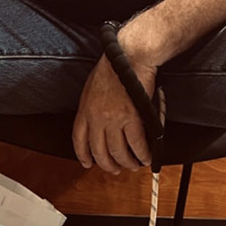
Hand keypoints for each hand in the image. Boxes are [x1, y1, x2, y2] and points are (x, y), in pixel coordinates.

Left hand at [72, 51, 157, 173]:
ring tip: (133, 164)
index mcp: (85, 110)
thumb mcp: (92, 88)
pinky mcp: (132, 119)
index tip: (87, 163)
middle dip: (108, 164)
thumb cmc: (115, 66)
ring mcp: (113, 120)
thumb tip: (99, 123)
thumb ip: (92, 107)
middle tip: (116, 169)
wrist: (129, 56)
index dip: (83, 155)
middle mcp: (96, 118)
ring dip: (127, 162)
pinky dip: (142, 154)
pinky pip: (137, 144)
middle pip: (99, 151)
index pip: (79, 140)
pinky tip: (146, 157)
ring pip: (118, 152)